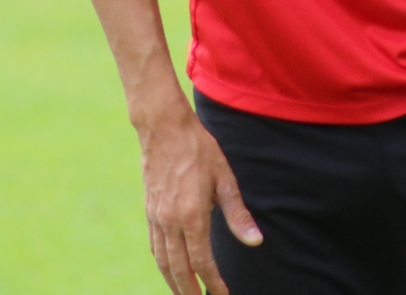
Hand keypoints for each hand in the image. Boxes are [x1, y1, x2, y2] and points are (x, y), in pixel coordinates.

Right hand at [136, 102, 260, 293]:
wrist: (163, 127)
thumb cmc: (199, 149)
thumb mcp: (224, 179)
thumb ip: (238, 214)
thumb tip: (255, 242)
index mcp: (191, 215)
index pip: (201, 262)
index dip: (213, 282)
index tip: (223, 294)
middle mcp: (170, 221)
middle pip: (178, 269)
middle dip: (189, 291)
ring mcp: (156, 216)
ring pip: (162, 260)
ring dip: (173, 282)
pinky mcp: (149, 209)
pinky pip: (154, 245)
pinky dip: (161, 263)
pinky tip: (168, 268)